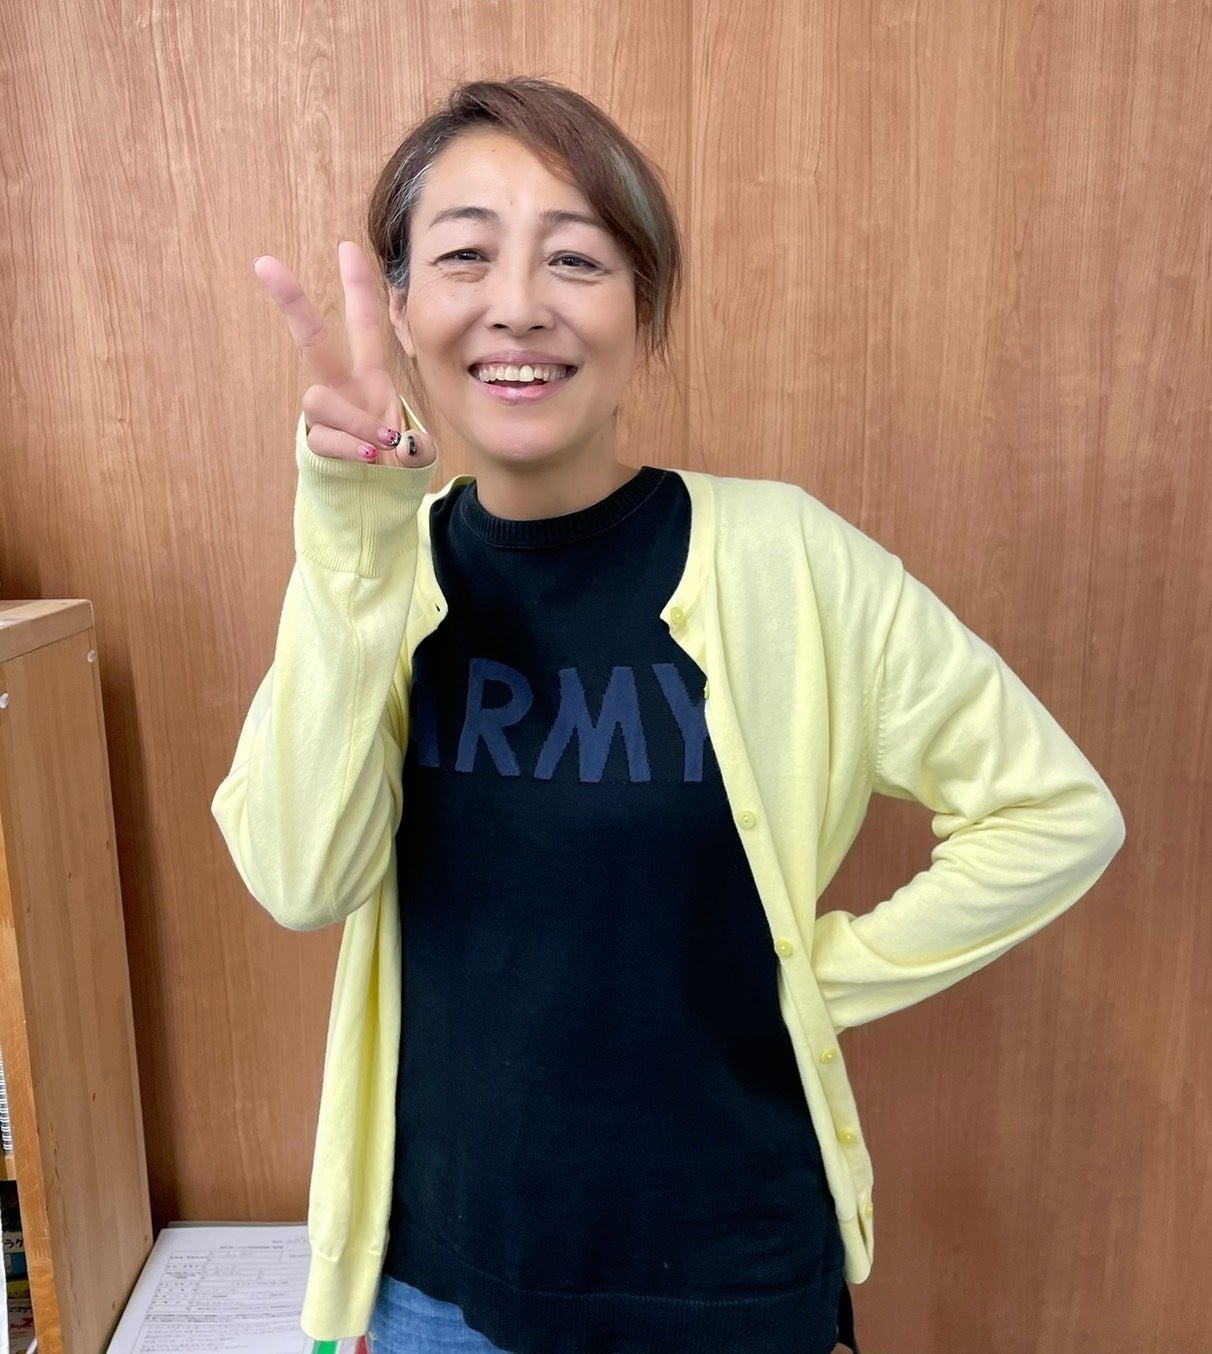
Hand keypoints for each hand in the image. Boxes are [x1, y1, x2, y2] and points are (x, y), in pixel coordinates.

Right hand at [253, 241, 435, 468]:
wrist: (374, 500)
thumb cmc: (395, 464)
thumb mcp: (419, 450)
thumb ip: (417, 447)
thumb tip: (400, 445)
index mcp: (370, 377)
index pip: (364, 326)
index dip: (358, 288)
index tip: (348, 246)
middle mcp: (342, 388)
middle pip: (311, 339)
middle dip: (290, 302)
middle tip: (265, 263)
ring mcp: (326, 414)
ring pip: (320, 399)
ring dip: (353, 420)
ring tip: (380, 444)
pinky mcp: (315, 441)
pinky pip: (324, 436)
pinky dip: (348, 446)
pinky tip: (368, 456)